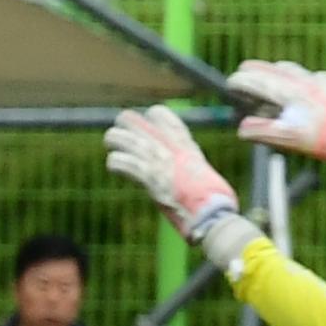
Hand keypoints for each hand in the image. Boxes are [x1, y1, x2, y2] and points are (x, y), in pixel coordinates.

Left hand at [103, 109, 239, 240]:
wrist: (212, 211)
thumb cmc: (211, 197)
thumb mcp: (199, 170)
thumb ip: (186, 160)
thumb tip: (181, 163)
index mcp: (182, 141)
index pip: (158, 113)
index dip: (148, 118)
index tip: (145, 129)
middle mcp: (168, 145)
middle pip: (132, 120)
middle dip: (124, 126)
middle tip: (122, 138)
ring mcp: (157, 159)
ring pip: (121, 138)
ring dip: (114, 141)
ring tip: (113, 148)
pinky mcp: (148, 177)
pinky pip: (121, 162)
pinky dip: (115, 164)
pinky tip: (115, 168)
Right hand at [229, 59, 325, 199]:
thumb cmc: (323, 140)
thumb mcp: (290, 139)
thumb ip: (264, 132)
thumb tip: (241, 129)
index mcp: (291, 94)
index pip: (261, 83)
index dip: (243, 82)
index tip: (230, 83)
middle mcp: (305, 84)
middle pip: (276, 71)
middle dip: (258, 70)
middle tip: (244, 69)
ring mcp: (321, 84)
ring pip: (296, 70)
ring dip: (280, 70)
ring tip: (272, 71)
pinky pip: (318, 78)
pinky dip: (306, 78)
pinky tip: (310, 82)